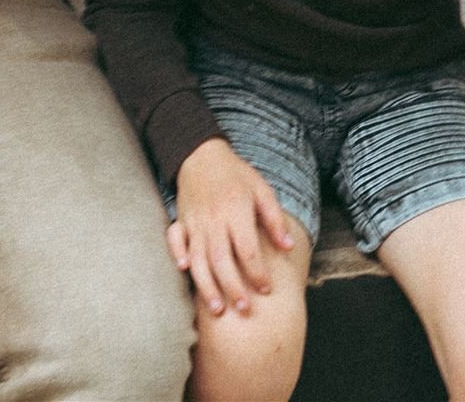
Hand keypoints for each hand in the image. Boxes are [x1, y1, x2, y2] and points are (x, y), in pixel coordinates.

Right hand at [169, 138, 293, 317]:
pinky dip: (178, 255)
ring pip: (199, 258)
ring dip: (207, 285)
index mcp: (236, 210)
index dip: (257, 272)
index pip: (247, 249)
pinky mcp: (182, 220)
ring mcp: (195, 221)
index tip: (267, 290)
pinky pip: (176, 240)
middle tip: (243, 310)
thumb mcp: (262, 189)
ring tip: (217, 309)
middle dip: (232, 288)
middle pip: (222, 260)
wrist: (201, 154)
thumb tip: (288, 248)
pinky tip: (184, 271)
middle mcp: (214, 219)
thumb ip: (274, 219)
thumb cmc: (236, 174)